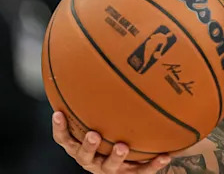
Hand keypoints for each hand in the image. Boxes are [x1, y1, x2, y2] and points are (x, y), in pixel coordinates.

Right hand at [51, 112, 171, 173]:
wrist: (124, 162)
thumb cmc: (107, 133)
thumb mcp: (96, 119)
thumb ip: (94, 100)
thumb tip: (100, 61)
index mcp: (79, 147)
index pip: (64, 138)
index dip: (59, 128)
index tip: (58, 113)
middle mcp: (91, 160)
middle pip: (84, 155)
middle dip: (88, 145)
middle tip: (94, 134)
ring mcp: (109, 169)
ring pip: (109, 167)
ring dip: (115, 157)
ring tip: (122, 147)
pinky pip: (141, 170)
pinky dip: (153, 164)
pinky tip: (165, 156)